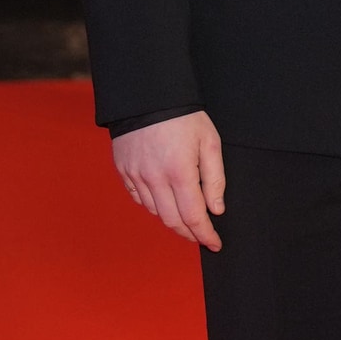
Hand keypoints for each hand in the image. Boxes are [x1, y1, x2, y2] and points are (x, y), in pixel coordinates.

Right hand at [112, 110, 225, 248]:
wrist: (147, 96)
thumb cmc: (184, 117)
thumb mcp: (209, 142)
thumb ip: (215, 179)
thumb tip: (216, 210)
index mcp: (180, 172)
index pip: (194, 217)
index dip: (206, 235)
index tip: (215, 244)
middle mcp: (155, 179)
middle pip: (173, 221)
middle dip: (190, 233)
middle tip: (202, 236)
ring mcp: (136, 176)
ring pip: (156, 212)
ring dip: (173, 220)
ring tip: (186, 218)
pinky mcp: (124, 171)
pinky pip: (140, 199)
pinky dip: (155, 206)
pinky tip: (166, 201)